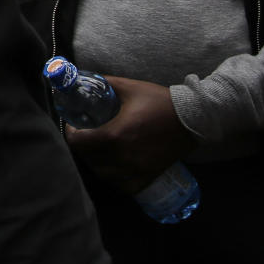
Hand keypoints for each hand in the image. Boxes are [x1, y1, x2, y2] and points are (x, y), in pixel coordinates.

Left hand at [65, 75, 196, 194]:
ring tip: (97, 149)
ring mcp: (137, 170)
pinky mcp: (148, 177)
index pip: (78, 142)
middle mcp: (124, 157)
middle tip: (84, 134)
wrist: (192, 119)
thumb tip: (83, 78)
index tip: (73, 124)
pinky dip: (113, 177)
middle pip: (88, 159)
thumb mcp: (129, 87)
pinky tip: (113, 165)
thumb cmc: (160, 101)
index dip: (70, 133)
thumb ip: (104, 82)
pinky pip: (122, 185)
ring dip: (95, 162)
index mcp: (115, 135)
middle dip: (82, 146)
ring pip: (103, 174)